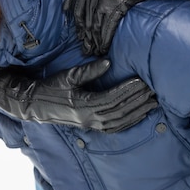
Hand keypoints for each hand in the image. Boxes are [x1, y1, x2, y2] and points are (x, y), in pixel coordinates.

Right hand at [0, 61, 157, 132]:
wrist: (36, 105)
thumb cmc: (51, 87)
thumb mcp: (68, 75)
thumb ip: (89, 70)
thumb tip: (108, 62)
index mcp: (83, 104)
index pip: (112, 98)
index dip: (128, 90)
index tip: (142, 80)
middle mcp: (89, 118)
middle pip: (119, 111)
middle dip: (137, 101)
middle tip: (154, 90)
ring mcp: (90, 124)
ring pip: (120, 121)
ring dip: (137, 112)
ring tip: (152, 103)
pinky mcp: (91, 126)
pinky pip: (114, 127)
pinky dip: (129, 122)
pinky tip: (139, 115)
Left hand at [63, 0, 164, 54]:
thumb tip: (65, 9)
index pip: (77, 10)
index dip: (79, 27)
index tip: (80, 37)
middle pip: (86, 20)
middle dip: (87, 37)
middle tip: (87, 50)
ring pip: (96, 25)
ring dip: (96, 41)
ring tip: (96, 51)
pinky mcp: (117, 3)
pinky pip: (108, 26)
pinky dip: (105, 39)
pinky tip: (104, 48)